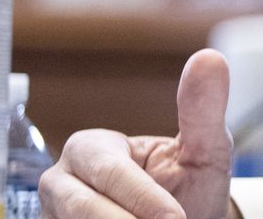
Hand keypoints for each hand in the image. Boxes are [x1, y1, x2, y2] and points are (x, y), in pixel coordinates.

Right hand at [41, 49, 235, 218]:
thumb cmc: (190, 188)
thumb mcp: (203, 151)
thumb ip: (203, 111)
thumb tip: (210, 59)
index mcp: (91, 148)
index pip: (110, 172)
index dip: (144, 197)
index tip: (175, 216)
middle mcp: (61, 181)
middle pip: (83, 207)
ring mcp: (52, 214)